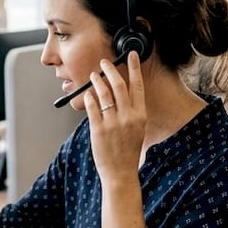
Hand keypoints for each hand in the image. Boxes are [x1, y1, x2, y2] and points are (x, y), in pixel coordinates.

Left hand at [84, 53, 145, 183]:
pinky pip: (92, 107)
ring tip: (93, 76)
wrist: (120, 172)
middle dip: (111, 70)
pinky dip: (89, 97)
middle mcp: (128, 117)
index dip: (134, 68)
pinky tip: (87, 93)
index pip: (137, 86)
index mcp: (140, 115)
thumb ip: (132, 111)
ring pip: (104, 94)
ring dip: (97, 81)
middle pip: (119, 85)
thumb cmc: (128, 151)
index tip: (130, 55)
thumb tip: (122, 93)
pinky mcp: (98, 129)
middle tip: (105, 63)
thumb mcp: (137, 129)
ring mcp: (112, 123)